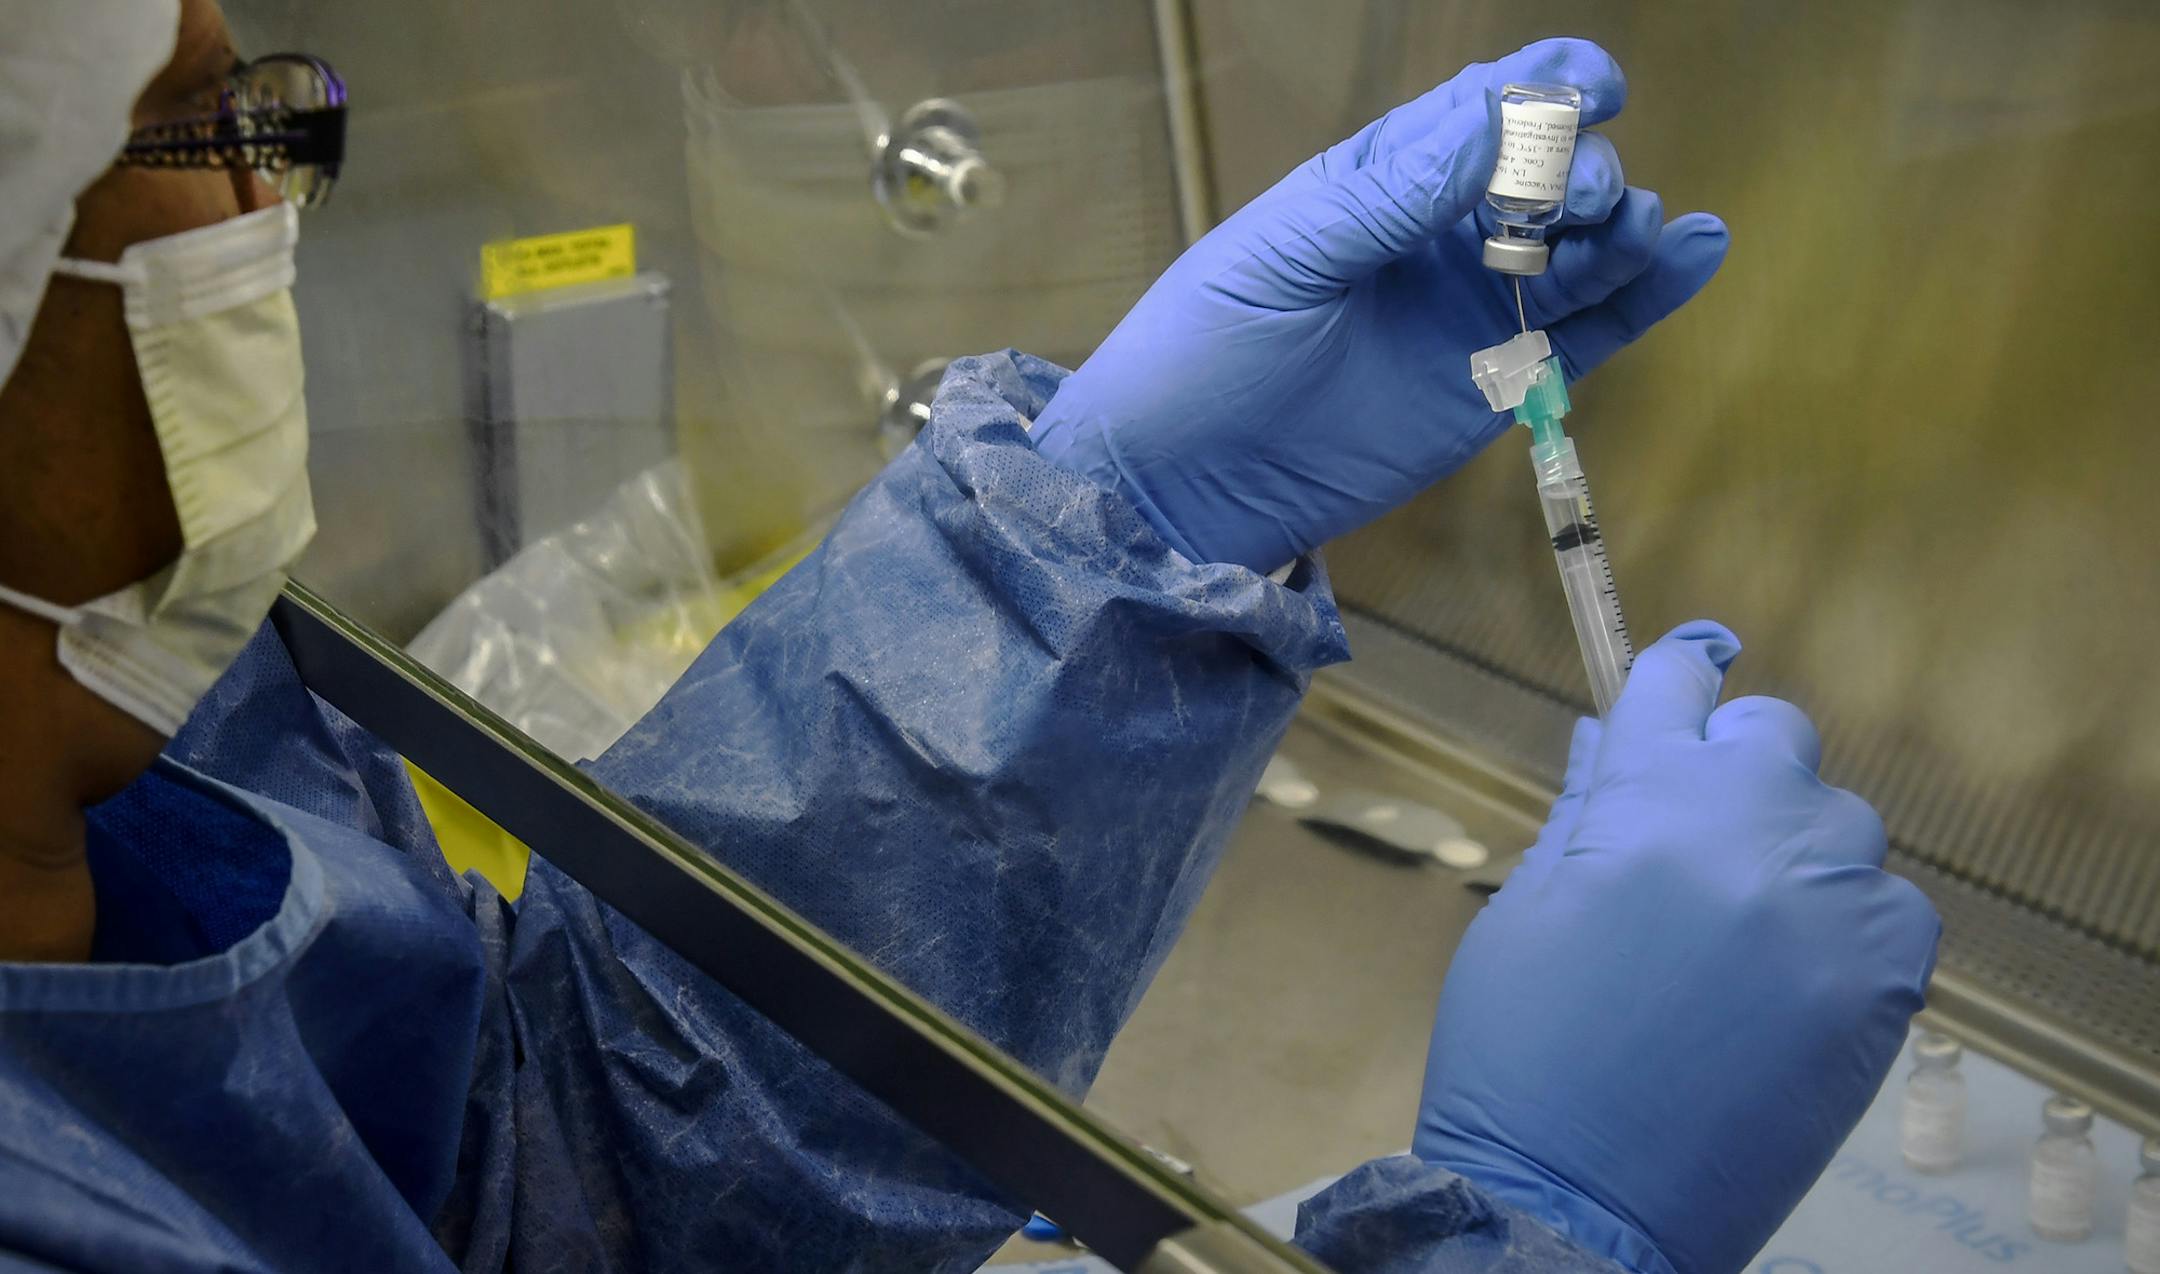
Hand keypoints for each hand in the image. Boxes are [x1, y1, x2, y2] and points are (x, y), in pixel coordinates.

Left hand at [1030, 38, 1728, 572]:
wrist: (1178, 488)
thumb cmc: (1201, 355)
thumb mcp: (1283, 258)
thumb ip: (1390, 197)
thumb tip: (1495, 123)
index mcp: (1376, 180)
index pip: (1478, 109)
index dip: (1544, 87)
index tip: (1595, 81)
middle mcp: (1436, 234)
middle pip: (1544, 174)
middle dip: (1581, 168)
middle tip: (1582, 196)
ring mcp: (1470, 309)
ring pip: (1578, 248)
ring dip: (1621, 224)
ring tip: (1635, 227)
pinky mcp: (1494, 384)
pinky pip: (1587, 331)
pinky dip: (1646, 294)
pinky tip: (1695, 250)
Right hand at [1414, 623, 1939, 1273]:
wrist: (1579, 1207)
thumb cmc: (1521, 1060)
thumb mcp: (1525, 915)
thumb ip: (1579, 811)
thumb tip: (1602, 732)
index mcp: (1639, 800)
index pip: (1676, 680)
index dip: (1679, 674)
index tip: (1690, 676)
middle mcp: (1747, 826)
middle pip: (1774, 733)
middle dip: (1735, 766)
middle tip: (1696, 842)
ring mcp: (1827, 900)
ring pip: (1841, 821)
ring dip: (1796, 851)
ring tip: (1739, 936)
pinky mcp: (1886, 977)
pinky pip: (1894, 904)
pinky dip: (1852, 925)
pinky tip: (1791, 979)